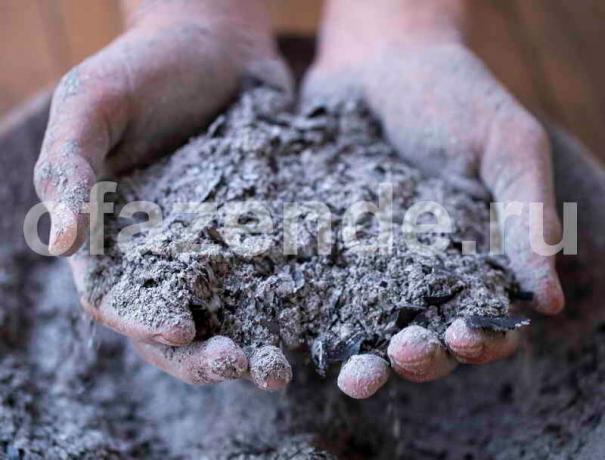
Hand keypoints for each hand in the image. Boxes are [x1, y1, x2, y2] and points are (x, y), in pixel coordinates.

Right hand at [34, 0, 291, 389]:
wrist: (216, 42)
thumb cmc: (144, 66)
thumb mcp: (93, 103)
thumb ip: (69, 166)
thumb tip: (60, 240)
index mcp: (111, 236)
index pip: (116, 299)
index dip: (143, 322)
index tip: (181, 328)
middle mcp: (161, 254)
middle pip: (172, 325)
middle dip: (201, 355)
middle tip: (240, 364)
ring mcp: (211, 248)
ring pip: (223, 316)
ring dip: (246, 347)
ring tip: (276, 368)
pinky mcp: (255, 234)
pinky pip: (268, 279)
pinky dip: (284, 307)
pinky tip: (310, 323)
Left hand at [304, 0, 563, 397]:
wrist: (377, 58)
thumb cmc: (451, 95)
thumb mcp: (504, 146)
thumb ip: (526, 217)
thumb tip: (547, 299)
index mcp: (474, 256)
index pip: (487, 319)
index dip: (483, 340)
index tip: (467, 336)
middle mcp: (421, 270)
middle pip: (426, 338)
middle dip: (418, 359)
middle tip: (402, 354)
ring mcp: (368, 263)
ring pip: (370, 330)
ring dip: (367, 361)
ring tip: (354, 374)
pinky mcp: (324, 248)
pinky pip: (319, 293)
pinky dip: (314, 321)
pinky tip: (302, 335)